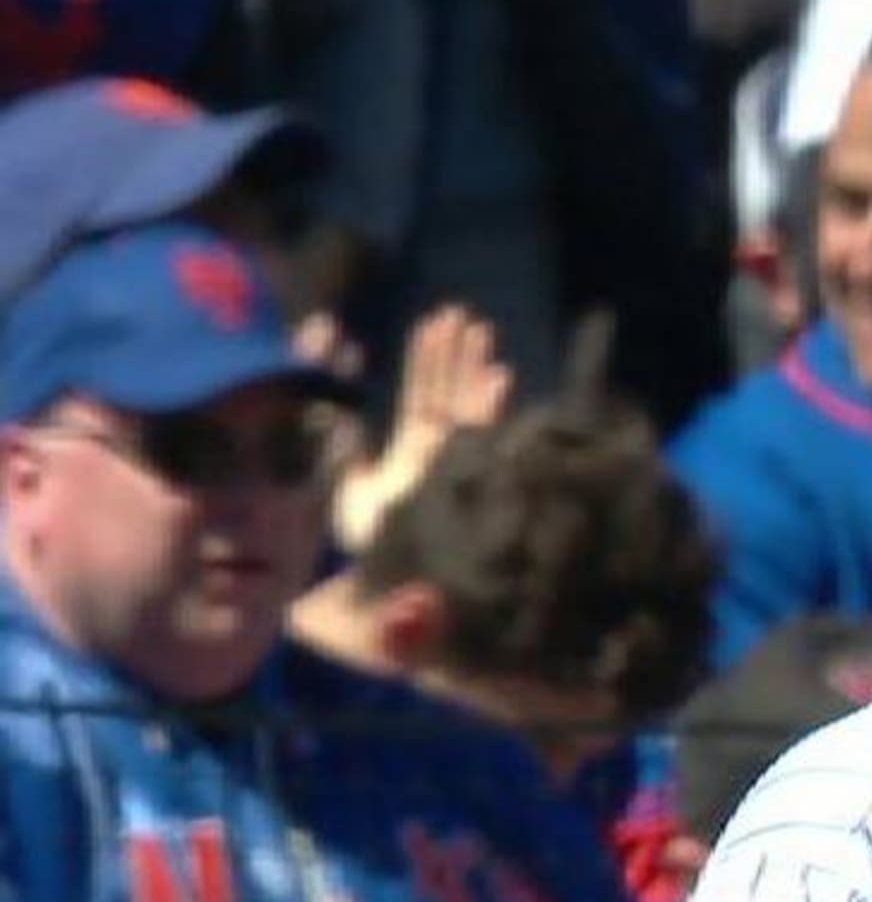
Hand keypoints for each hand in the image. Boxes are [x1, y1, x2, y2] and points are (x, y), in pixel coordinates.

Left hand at [330, 305, 513, 552]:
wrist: (389, 589)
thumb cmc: (369, 545)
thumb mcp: (345, 490)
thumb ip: (346, 452)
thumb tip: (343, 415)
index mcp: (412, 452)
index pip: (421, 396)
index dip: (426, 360)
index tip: (432, 322)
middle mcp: (441, 454)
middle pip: (449, 393)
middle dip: (455, 354)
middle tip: (462, 313)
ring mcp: (458, 465)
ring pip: (468, 408)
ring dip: (474, 369)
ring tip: (481, 330)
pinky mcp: (471, 478)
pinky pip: (481, 436)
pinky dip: (489, 407)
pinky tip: (498, 377)